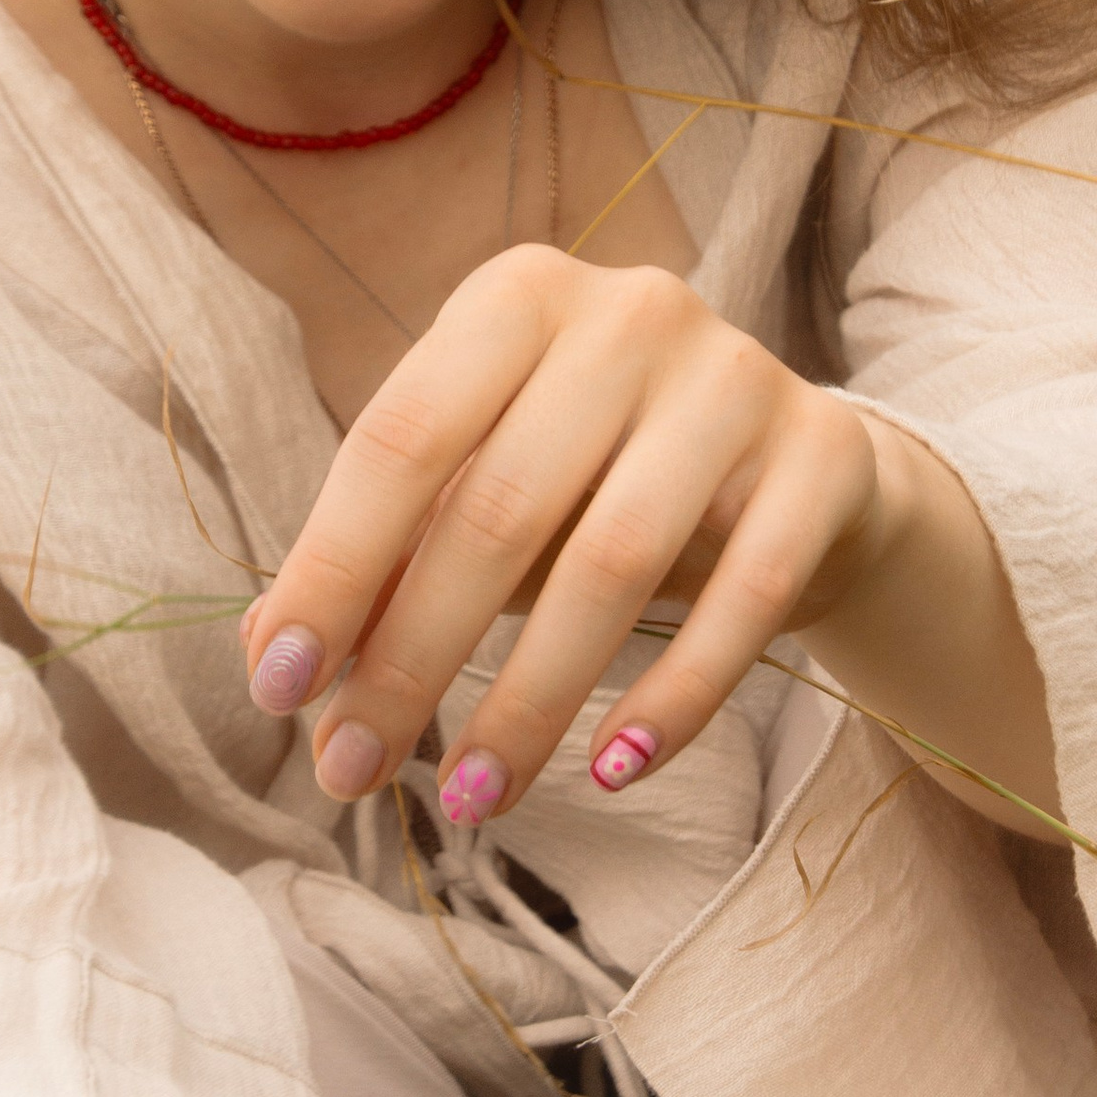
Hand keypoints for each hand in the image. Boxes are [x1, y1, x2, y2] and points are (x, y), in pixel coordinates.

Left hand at [240, 247, 1058, 832]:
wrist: (799, 473)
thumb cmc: (597, 484)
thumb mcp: (484, 496)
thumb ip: (382, 560)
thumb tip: (270, 662)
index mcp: (518, 296)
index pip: (400, 438)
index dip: (330, 568)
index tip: (279, 690)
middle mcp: (631, 312)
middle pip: (498, 508)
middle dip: (411, 658)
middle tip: (351, 771)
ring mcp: (738, 377)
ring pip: (613, 562)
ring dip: (527, 701)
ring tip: (469, 799)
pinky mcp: (826, 455)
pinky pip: (745, 599)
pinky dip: (674, 698)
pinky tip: (612, 770)